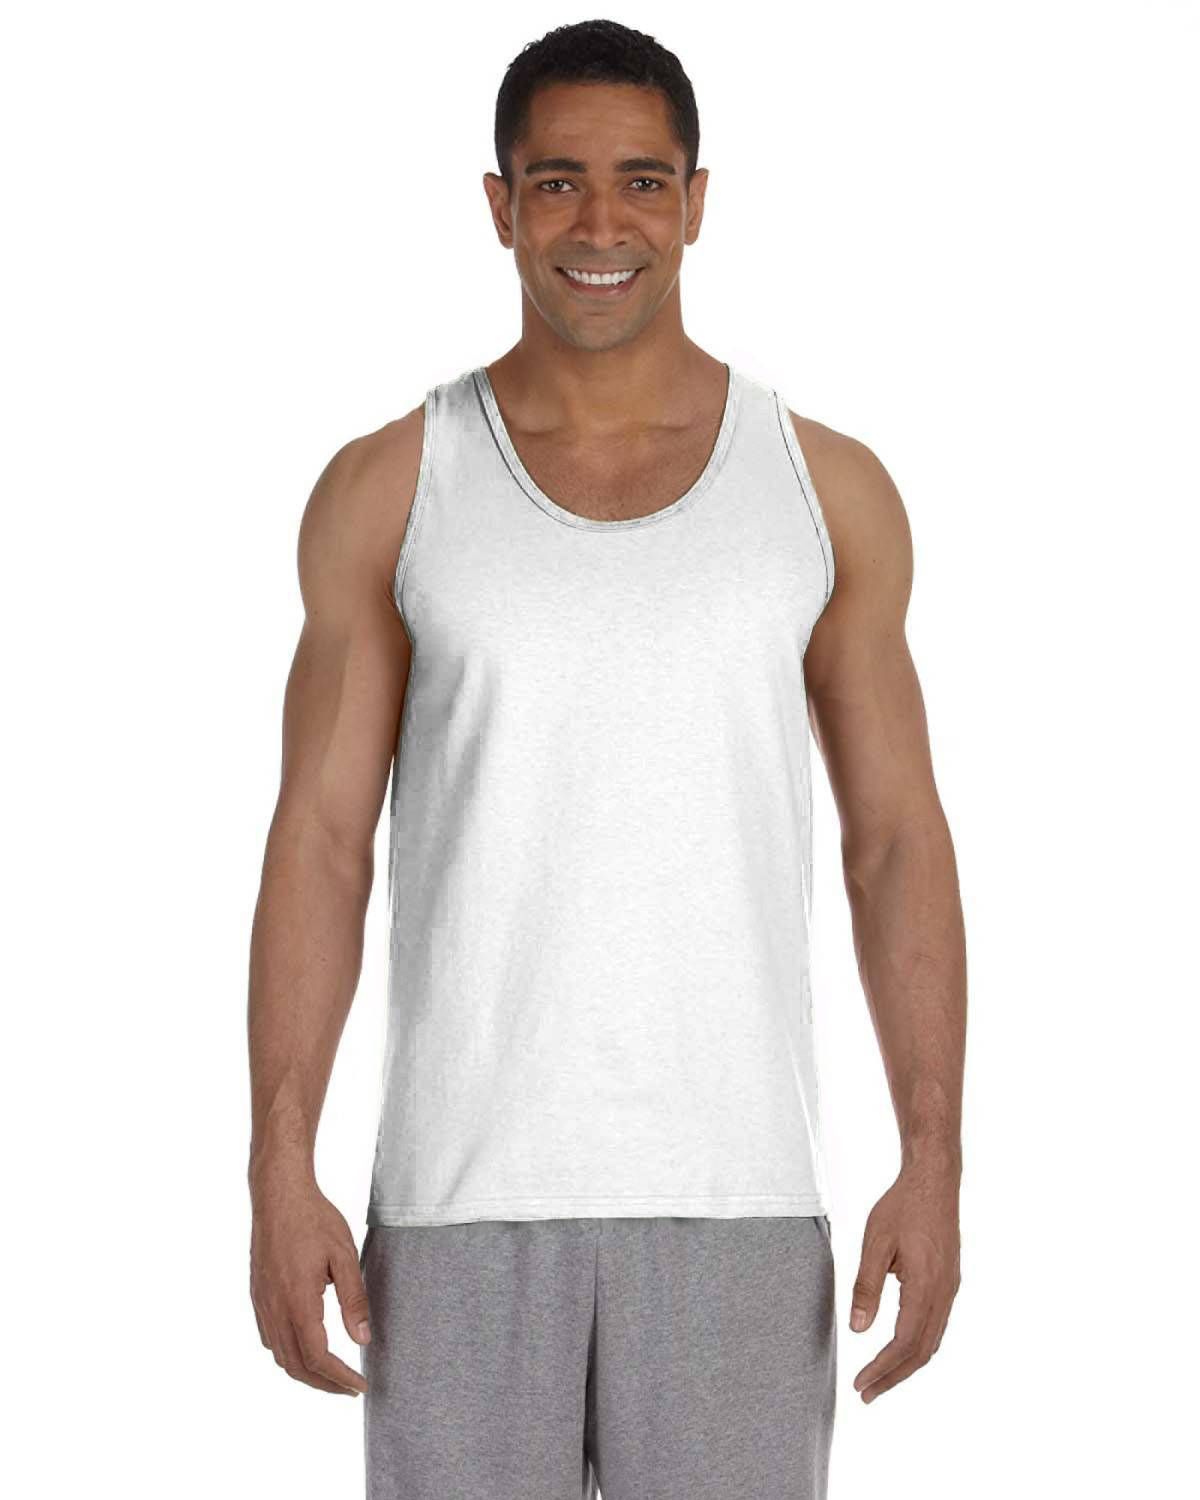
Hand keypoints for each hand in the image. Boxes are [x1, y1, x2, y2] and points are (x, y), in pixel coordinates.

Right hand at [249, 1169, 370, 1395]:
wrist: (278, 1194)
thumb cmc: (314, 1219)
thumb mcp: (343, 1255)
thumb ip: (354, 1300)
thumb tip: (363, 1340)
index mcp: (297, 1301)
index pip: (318, 1357)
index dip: (340, 1378)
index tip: (361, 1386)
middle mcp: (274, 1308)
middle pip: (296, 1365)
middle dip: (324, 1384)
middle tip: (350, 1388)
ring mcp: (262, 1303)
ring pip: (279, 1355)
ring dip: (305, 1372)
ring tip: (332, 1374)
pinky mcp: (257, 1295)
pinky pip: (269, 1338)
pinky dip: (288, 1354)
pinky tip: (305, 1348)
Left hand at [848, 1161, 960, 1402]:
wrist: (934, 1181)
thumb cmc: (902, 1207)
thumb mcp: (875, 1242)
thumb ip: (866, 1286)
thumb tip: (857, 1329)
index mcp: (926, 1286)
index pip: (904, 1342)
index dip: (882, 1368)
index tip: (860, 1384)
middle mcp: (944, 1294)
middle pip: (921, 1351)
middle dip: (894, 1376)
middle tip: (866, 1394)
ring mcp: (950, 1289)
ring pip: (932, 1341)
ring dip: (906, 1364)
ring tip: (880, 1379)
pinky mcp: (949, 1282)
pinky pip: (936, 1325)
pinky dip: (917, 1345)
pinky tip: (900, 1349)